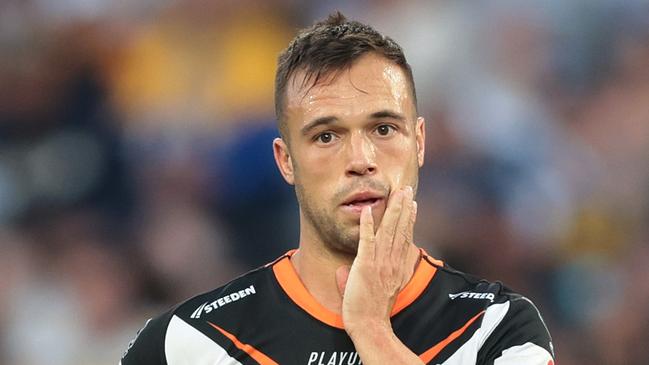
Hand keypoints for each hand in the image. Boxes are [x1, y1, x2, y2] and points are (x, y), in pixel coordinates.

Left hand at [336, 186, 417, 334]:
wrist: (370, 326)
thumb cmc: (371, 312)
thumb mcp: (377, 291)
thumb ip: (364, 277)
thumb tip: (345, 271)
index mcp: (397, 268)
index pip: (405, 238)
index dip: (410, 220)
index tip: (413, 205)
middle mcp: (392, 262)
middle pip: (400, 230)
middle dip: (404, 208)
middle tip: (408, 189)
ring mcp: (380, 263)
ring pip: (388, 231)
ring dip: (392, 210)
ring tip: (396, 193)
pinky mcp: (365, 265)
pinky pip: (367, 241)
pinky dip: (367, 225)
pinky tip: (367, 211)